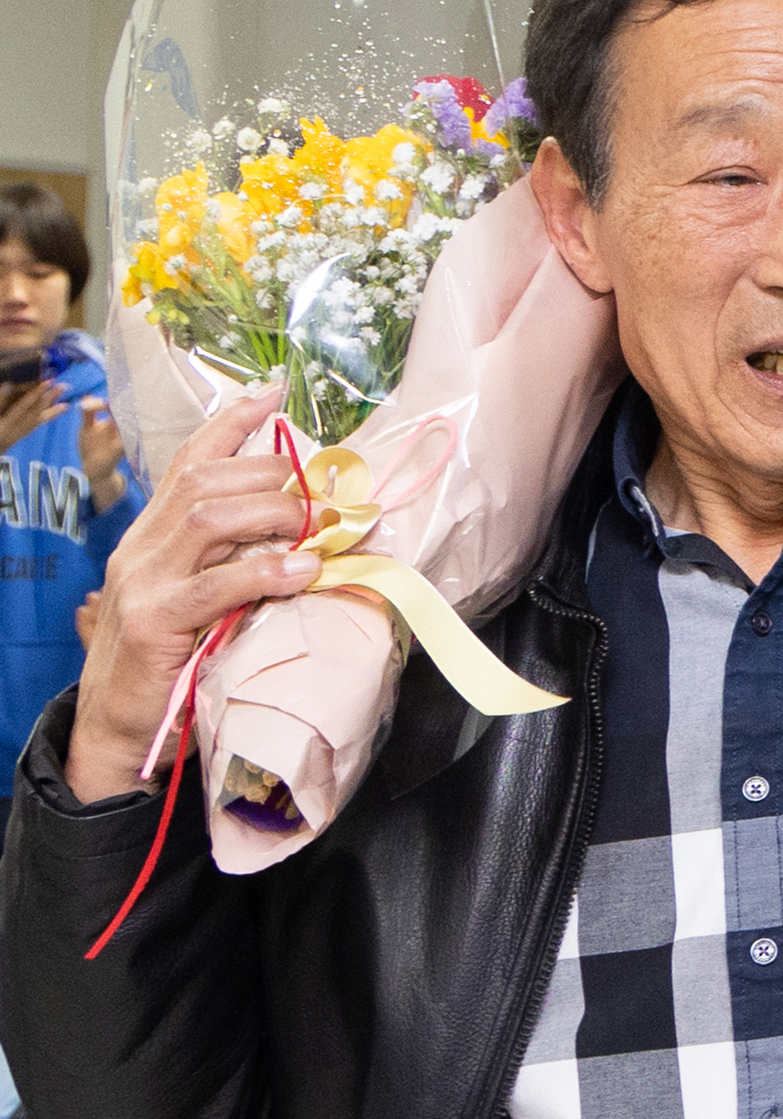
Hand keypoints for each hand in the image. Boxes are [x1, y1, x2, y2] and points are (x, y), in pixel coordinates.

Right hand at [63, 387, 311, 806]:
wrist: (118, 726)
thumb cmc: (175, 659)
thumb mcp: (207, 598)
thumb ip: (240, 561)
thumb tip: (310, 533)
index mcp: (154, 533)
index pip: (190, 461)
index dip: (231, 423)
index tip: (273, 392)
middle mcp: (142, 546)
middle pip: (208, 481)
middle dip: (274, 476)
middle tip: (329, 494)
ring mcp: (142, 582)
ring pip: (208, 517)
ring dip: (275, 515)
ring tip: (321, 528)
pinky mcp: (152, 623)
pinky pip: (212, 585)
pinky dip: (263, 573)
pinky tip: (303, 572)